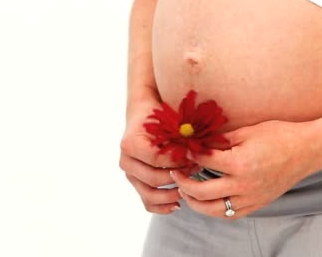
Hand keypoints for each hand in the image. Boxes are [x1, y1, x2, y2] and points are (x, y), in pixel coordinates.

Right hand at [119, 97, 200, 213]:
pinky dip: (161, 207)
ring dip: (171, 195)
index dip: (177, 161)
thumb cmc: (158, 116)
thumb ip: (178, 137)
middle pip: (153, 179)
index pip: (157, 159)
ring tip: (187, 190)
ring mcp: (130, 173)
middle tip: (196, 171)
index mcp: (130, 144)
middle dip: (177, 177)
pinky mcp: (136, 182)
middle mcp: (125, 161)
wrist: (143, 115)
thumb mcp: (166, 122)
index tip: (194, 158)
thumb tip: (196, 153)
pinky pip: (146, 201)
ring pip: (148, 194)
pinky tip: (177, 205)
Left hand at [171, 119, 321, 218]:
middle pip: (201, 192)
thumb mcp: (247, 131)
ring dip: (195, 202)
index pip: (203, 162)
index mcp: (240, 164)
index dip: (188, 154)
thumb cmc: (279, 135)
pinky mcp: (258, 204)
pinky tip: (208, 200)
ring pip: (213, 210)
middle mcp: (244, 185)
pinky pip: (230, 214)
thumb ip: (220, 140)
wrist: (308, 150)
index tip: (182, 149)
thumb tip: (197, 141)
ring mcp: (251, 198)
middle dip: (183, 182)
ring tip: (186, 190)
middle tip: (176, 173)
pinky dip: (214, 210)